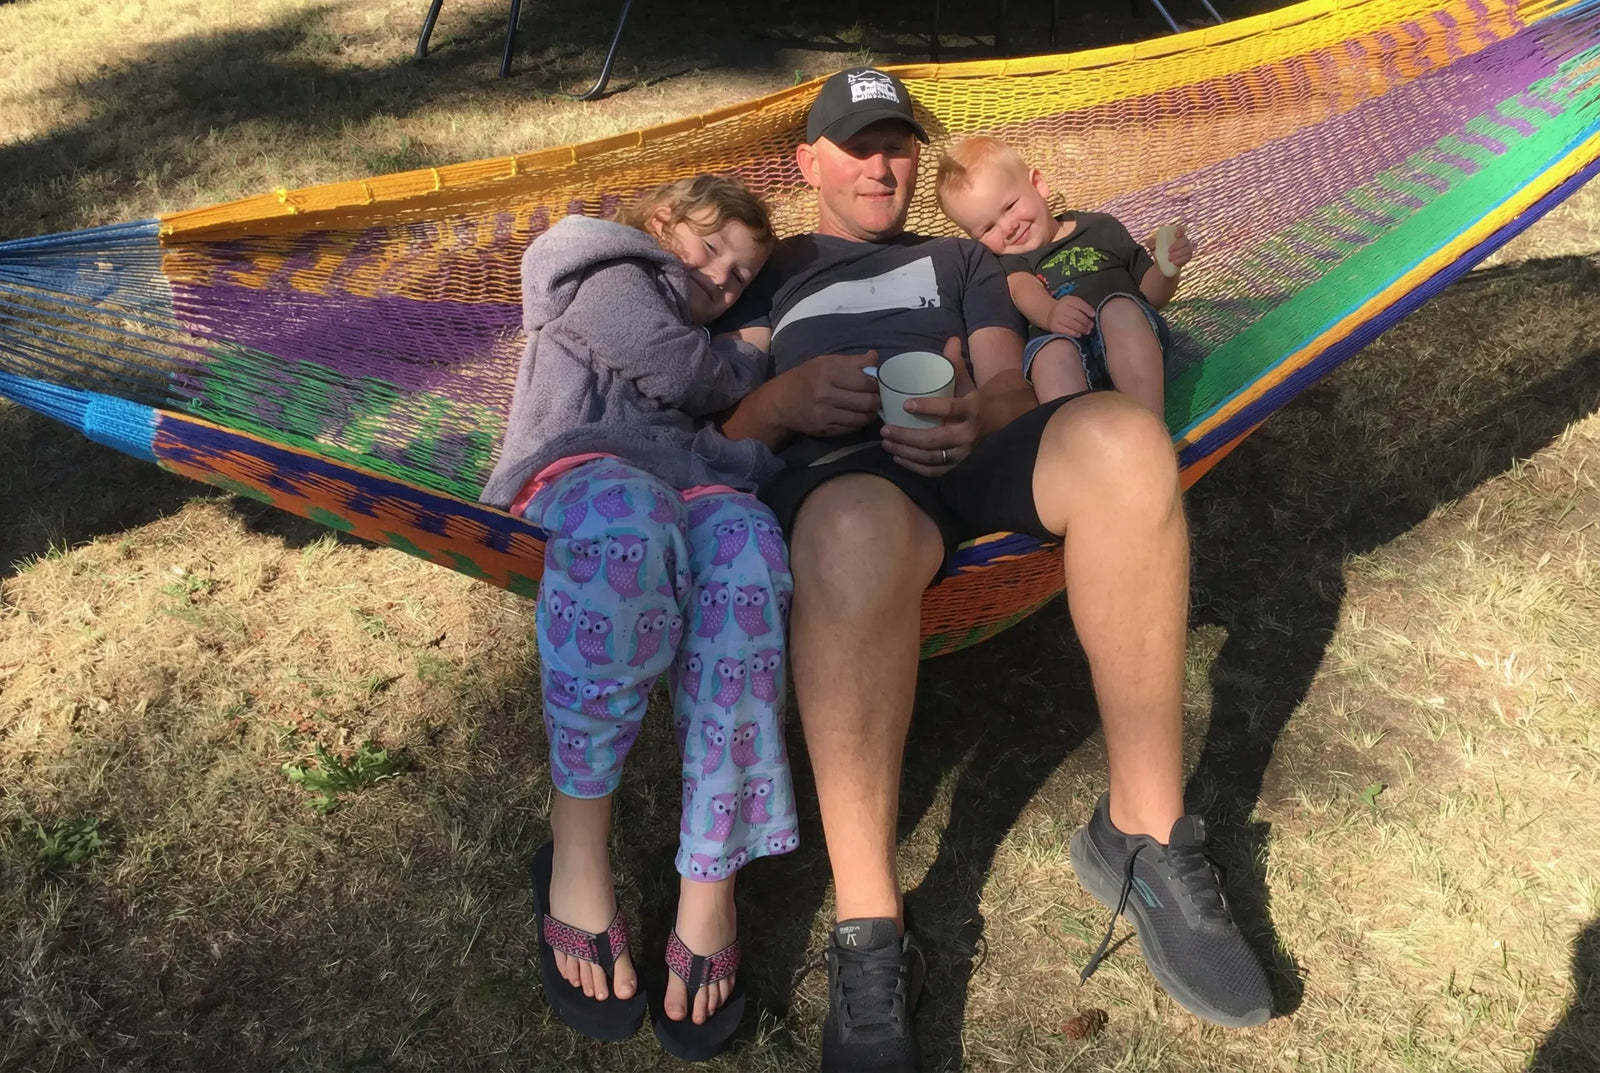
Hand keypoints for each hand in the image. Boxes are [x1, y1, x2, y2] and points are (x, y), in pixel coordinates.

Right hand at [770, 351, 880, 437]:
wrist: (782, 402)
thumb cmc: (807, 377)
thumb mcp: (826, 362)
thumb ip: (853, 361)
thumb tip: (875, 357)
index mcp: (828, 373)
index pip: (865, 381)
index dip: (876, 384)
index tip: (877, 384)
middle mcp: (826, 394)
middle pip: (867, 401)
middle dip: (877, 400)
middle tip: (877, 398)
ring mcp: (825, 414)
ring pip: (862, 418)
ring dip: (870, 414)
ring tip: (869, 408)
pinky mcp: (825, 430)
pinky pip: (852, 428)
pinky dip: (859, 422)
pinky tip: (857, 416)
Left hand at [880, 336, 980, 476]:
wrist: (1001, 425)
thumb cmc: (977, 402)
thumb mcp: (969, 383)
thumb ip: (956, 363)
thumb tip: (951, 339)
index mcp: (972, 409)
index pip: (950, 409)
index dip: (928, 407)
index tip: (906, 404)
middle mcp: (969, 434)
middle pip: (934, 440)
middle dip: (906, 436)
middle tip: (885, 430)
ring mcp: (964, 454)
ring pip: (932, 457)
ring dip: (906, 452)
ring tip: (886, 443)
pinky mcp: (959, 467)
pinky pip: (935, 472)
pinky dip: (915, 467)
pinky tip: (899, 458)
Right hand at [1044, 295, 1094, 336]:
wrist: (1047, 313)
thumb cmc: (1064, 309)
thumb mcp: (1072, 302)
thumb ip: (1081, 306)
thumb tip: (1092, 314)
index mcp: (1067, 300)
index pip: (1079, 304)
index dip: (1088, 310)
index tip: (1093, 315)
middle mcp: (1061, 308)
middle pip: (1076, 315)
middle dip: (1086, 322)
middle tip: (1091, 326)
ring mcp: (1056, 317)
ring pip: (1072, 323)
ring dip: (1082, 328)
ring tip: (1087, 331)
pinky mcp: (1054, 326)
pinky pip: (1065, 331)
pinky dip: (1073, 333)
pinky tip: (1079, 334)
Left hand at [1146, 223, 1193, 271]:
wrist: (1162, 264)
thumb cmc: (1159, 250)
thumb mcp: (1153, 246)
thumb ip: (1150, 243)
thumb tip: (1150, 243)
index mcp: (1176, 235)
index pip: (1181, 229)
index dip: (1181, 231)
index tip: (1176, 235)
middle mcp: (1183, 241)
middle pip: (1185, 240)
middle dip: (1178, 245)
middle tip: (1169, 251)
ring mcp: (1187, 249)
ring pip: (1187, 249)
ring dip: (1179, 254)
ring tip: (1169, 259)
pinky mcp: (1187, 257)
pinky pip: (1188, 257)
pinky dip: (1181, 260)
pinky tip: (1175, 263)